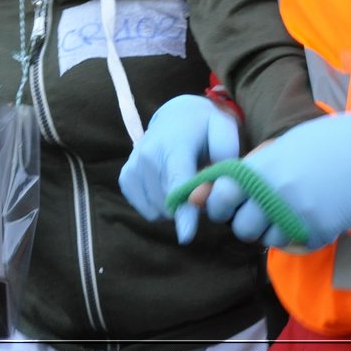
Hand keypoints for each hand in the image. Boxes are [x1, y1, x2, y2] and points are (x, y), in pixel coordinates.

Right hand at [119, 94, 240, 242]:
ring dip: (174, 206)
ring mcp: (133, 166)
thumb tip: (214, 186)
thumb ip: (225, 156)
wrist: (177, 114)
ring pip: (157, 210)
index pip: (177, 184)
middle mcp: (148, 156)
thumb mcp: (224, 129)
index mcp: (174, 145)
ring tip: (183, 184)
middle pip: (169, 203)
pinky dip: (159, 205)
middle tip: (199, 187)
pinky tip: (168, 188)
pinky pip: (145, 208)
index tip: (186, 236)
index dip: (184, 212)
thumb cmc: (205, 126)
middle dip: (187, 205)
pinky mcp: (126, 176)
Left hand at [204, 104, 350, 249]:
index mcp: (262, 166)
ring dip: (272, 230)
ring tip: (290, 210)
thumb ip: (254, 167)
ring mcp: (296, 215)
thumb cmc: (330, 141)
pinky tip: (310, 215)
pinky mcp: (317, 232)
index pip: (219, 196)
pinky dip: (295, 236)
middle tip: (263, 209)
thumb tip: (215, 188)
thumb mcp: (285, 144)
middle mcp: (274, 193)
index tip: (232, 200)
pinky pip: (292, 245)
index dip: (221, 202)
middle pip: (240, 227)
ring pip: (265, 240)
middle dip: (247, 221)